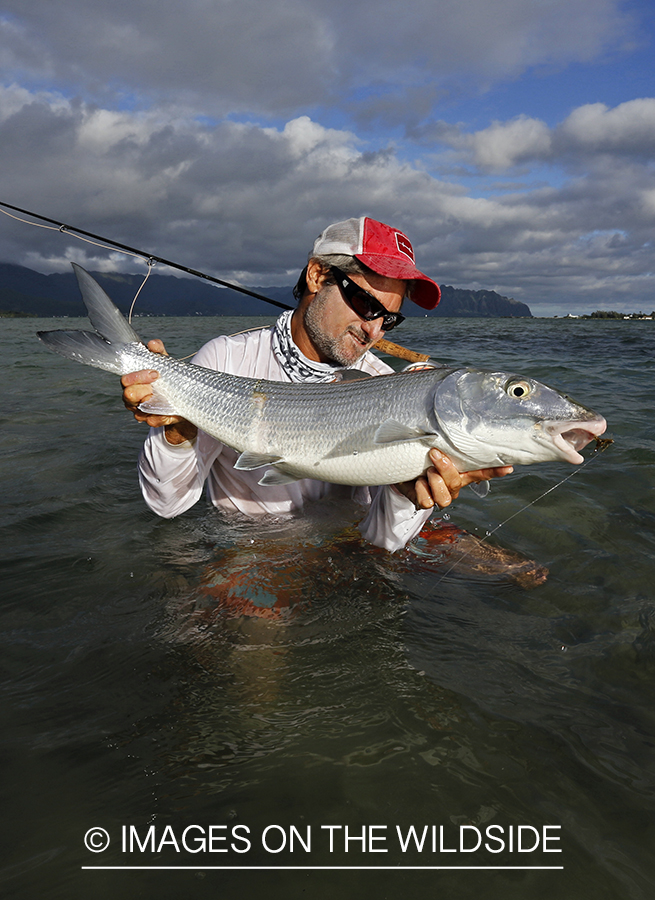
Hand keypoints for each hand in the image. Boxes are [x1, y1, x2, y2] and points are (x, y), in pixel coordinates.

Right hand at [121, 339, 197, 444]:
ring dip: (153, 404)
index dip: (138, 377)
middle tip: (159, 384)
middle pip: (129, 395)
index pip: (125, 380)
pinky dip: (161, 416)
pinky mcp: (151, 420)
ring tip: (166, 398)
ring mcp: (140, 411)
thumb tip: (153, 344)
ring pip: (139, 411)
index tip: (155, 373)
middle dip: (144, 389)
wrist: (183, 396)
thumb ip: (158, 352)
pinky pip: (152, 421)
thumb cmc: (168, 377)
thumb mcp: (165, 363)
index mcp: (132, 381)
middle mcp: (132, 397)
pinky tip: (170, 410)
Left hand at [395, 448, 512, 509]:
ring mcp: (439, 495)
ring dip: (434, 482)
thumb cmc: (419, 457)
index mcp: (459, 472)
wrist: (399, 468)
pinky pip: (426, 502)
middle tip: (435, 455)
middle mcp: (452, 485)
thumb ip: (443, 442)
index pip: (481, 472)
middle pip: (457, 484)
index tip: (508, 467)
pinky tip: (417, 481)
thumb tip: (446, 423)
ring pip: (444, 498)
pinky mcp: (424, 502)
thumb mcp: (431, 447)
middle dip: (446, 469)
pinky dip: (420, 490)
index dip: (495, 471)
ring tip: (427, 471)